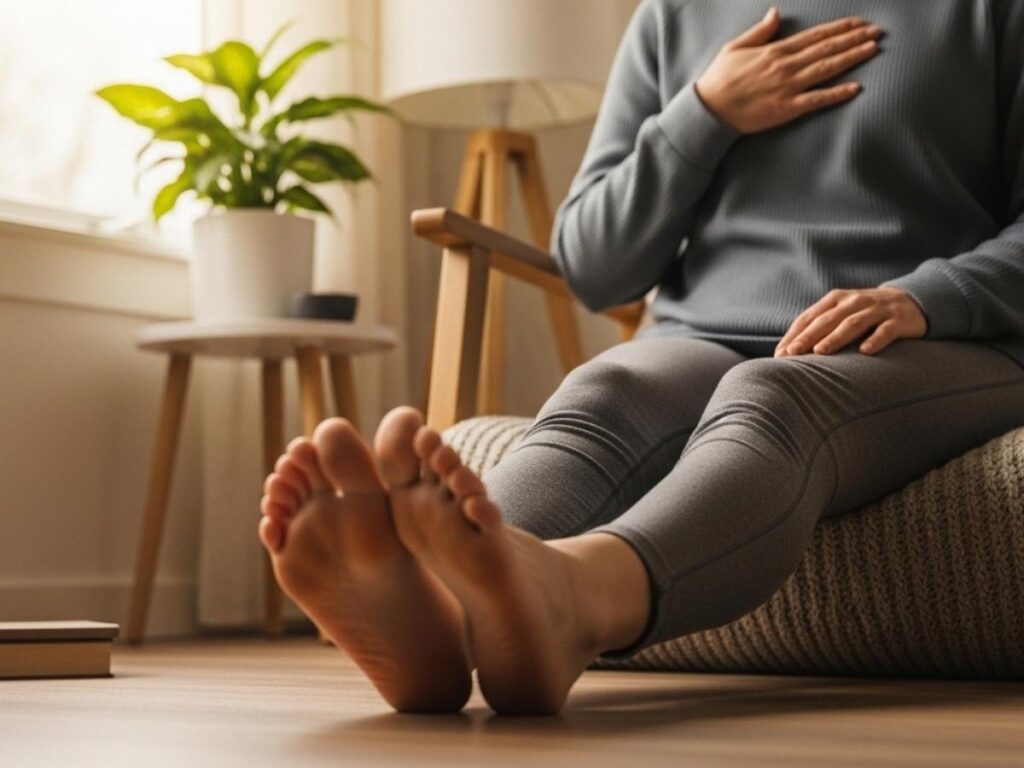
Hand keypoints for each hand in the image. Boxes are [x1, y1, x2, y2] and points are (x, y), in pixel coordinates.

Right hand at [695, 8, 881, 133]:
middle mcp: (786, 66)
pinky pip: (817, 100)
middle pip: (827, 49)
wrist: (709, 110)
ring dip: (852, 58)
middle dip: (854, 38)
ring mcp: (788, 87)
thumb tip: (776, 13)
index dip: (839, 28)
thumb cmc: (719, 79)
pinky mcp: (786, 109)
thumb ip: (760, 31)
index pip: (815, 36)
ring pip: (827, 69)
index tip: (859, 22)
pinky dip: (837, 94)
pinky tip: (855, 88)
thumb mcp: (735, 47)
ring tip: (872, 48)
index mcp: (776, 50)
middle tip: (877, 31)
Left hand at [775, 288, 927, 357]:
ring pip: (853, 323)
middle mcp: (854, 301)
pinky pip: (885, 330)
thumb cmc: (866, 314)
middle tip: (793, 353)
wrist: (911, 301)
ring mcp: (877, 309)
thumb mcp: (842, 314)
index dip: (794, 334)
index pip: (810, 317)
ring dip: (836, 337)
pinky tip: (865, 352)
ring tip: (820, 351)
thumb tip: (788, 351)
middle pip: (827, 320)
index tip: (781, 353)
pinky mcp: (898, 319)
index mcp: (836, 299)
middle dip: (808, 337)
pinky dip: (875, 340)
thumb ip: (820, 327)